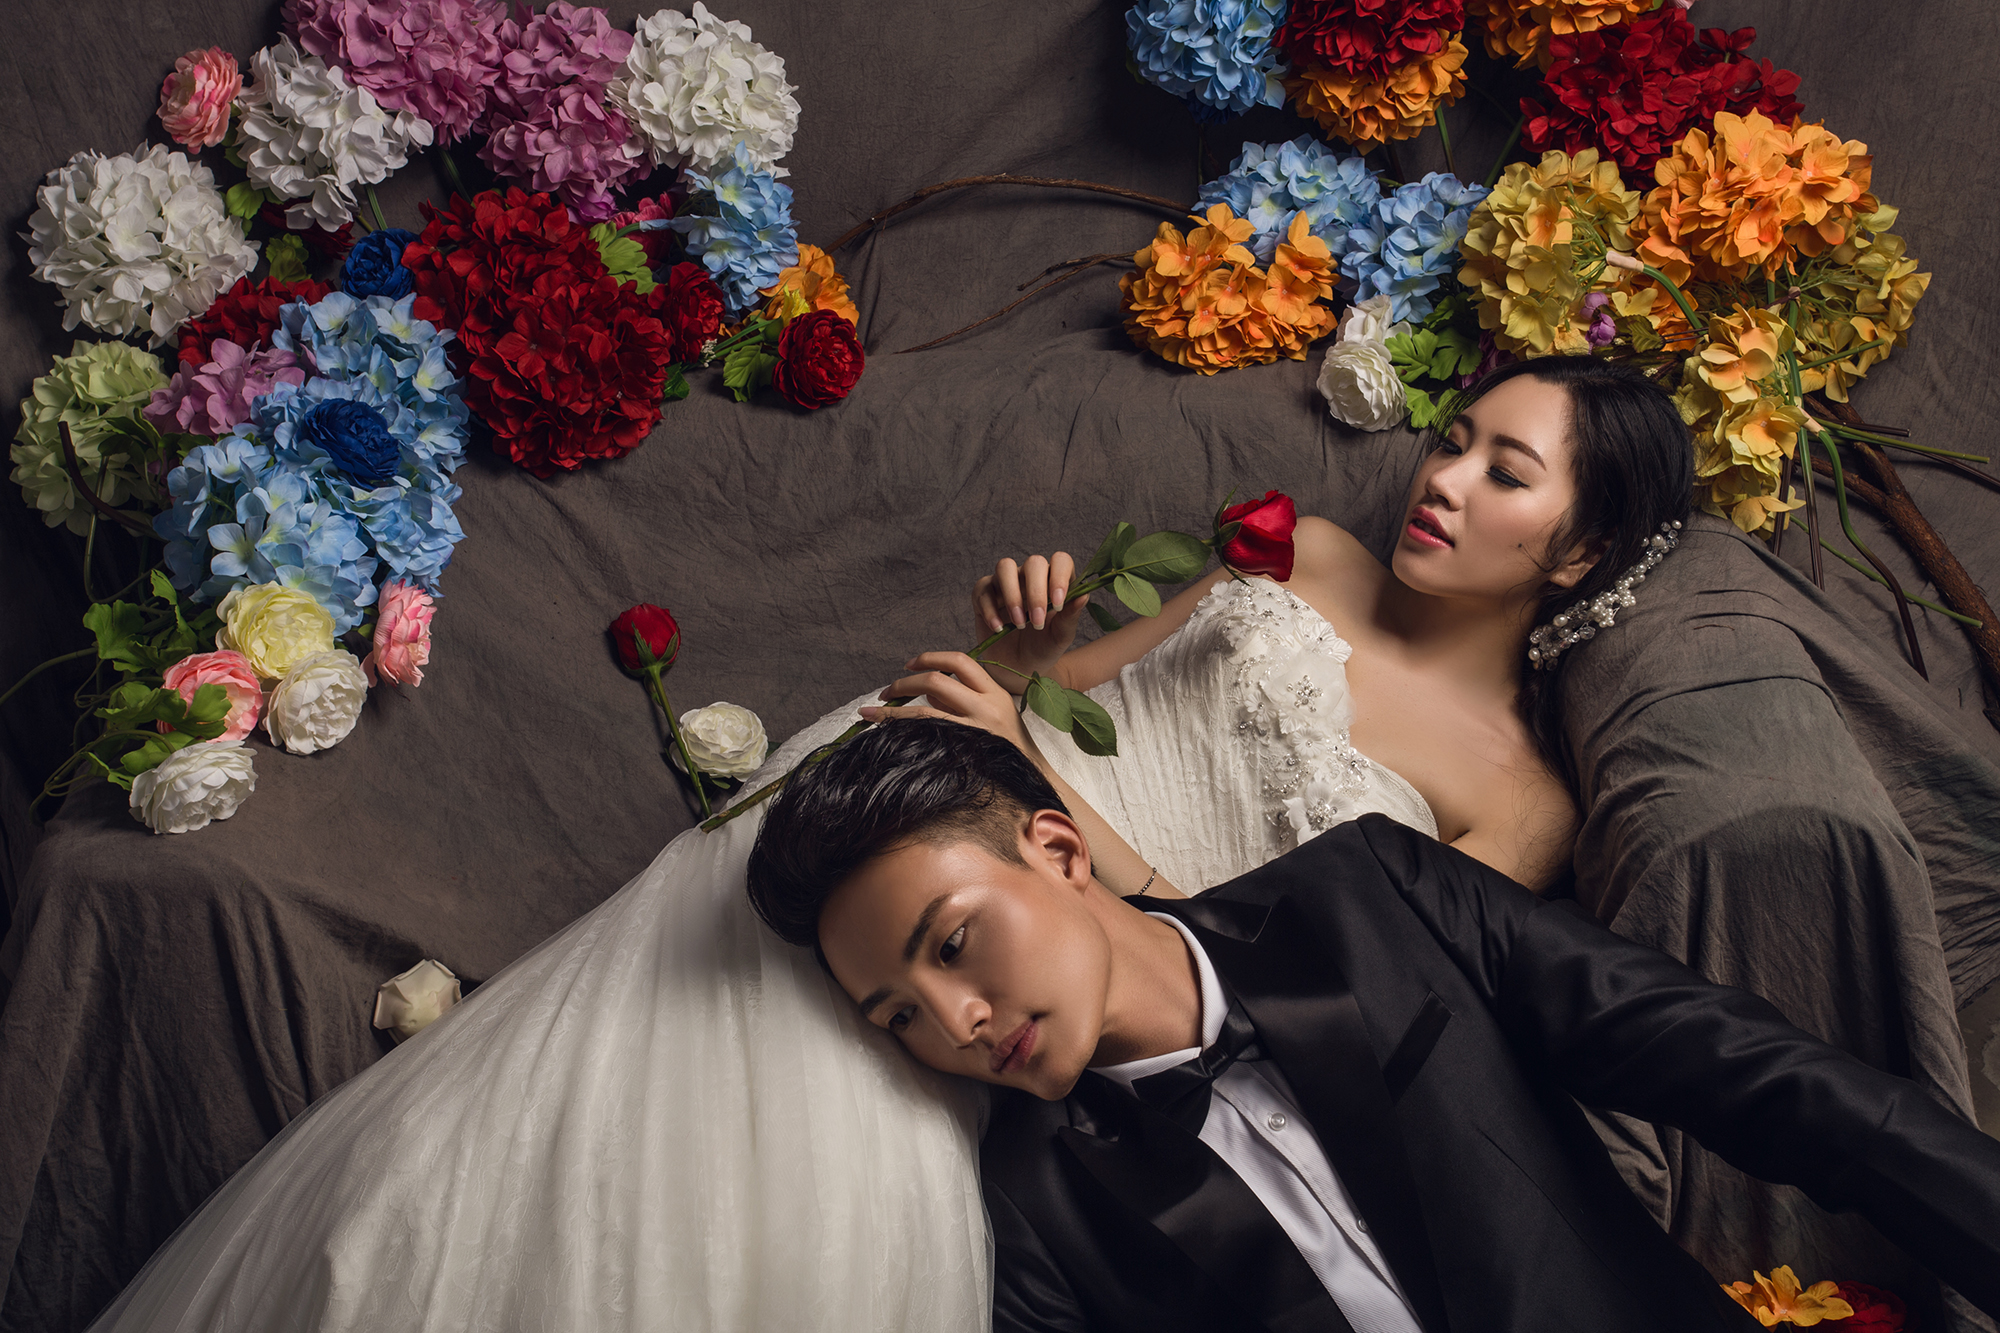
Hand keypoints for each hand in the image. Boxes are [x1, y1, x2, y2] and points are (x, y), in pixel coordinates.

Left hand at [861, 652, 1033, 751]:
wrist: (1033, 777)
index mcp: (995, 692)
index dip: (930, 657)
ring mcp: (976, 731)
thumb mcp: (994, 713)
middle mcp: (987, 707)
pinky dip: (904, 731)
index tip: (909, 664)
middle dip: (904, 682)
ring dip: (893, 710)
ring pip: (925, 711)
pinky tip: (887, 732)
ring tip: (871, 712)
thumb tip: (926, 692)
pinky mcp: (966, 753)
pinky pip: (928, 737)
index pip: (959, 662)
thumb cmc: (1009, 746)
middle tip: (886, 692)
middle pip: (937, 681)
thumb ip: (962, 698)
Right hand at [973, 552, 1090, 695]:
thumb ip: (1070, 616)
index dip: (1059, 576)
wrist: (1018, 667)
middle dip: (1036, 592)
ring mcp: (1006, 583)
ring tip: (1018, 624)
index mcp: (1055, 581)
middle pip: (1034, 562)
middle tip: (1037, 622)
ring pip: (1005, 567)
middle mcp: (1031, 576)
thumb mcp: (1060, 636)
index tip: (1057, 603)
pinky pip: (983, 588)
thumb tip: (1083, 596)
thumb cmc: (1044, 647)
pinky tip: (999, 629)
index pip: (1061, 561)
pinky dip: (990, 609)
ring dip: (1012, 595)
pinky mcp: (984, 594)